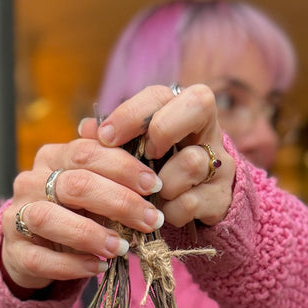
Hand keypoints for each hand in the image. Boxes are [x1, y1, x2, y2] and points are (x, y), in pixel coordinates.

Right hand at [0, 135, 165, 291]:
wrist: (33, 250)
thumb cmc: (73, 213)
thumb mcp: (92, 188)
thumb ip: (112, 170)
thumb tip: (143, 147)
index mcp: (52, 158)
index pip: (86, 152)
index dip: (123, 167)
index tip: (154, 186)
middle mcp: (30, 182)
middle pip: (75, 184)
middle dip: (120, 202)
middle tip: (150, 220)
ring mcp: (17, 216)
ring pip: (50, 218)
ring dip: (92, 234)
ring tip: (122, 248)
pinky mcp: (14, 252)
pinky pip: (41, 258)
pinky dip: (73, 265)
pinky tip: (99, 267)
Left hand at [78, 82, 235, 228]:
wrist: (194, 208)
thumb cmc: (157, 170)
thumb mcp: (134, 151)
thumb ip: (112, 138)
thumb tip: (86, 128)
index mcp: (181, 111)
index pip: (162, 94)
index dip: (132, 113)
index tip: (106, 137)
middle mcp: (208, 130)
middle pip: (198, 105)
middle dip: (163, 129)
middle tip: (146, 154)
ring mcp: (219, 164)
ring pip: (192, 162)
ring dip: (161, 183)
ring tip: (150, 193)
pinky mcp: (221, 197)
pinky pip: (189, 203)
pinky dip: (168, 212)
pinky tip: (162, 213)